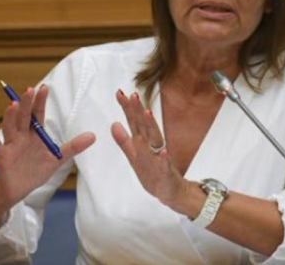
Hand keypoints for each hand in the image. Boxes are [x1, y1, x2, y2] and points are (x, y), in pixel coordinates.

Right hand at [0, 85, 94, 206]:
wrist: (19, 190)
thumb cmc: (35, 171)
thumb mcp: (57, 159)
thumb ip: (73, 147)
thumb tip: (93, 136)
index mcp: (34, 135)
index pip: (37, 114)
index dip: (40, 102)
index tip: (44, 88)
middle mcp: (21, 136)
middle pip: (23, 117)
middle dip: (26, 104)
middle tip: (29, 90)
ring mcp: (11, 145)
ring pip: (9, 128)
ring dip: (10, 116)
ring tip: (13, 105)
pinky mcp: (2, 157)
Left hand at [111, 90, 187, 206]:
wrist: (171, 191)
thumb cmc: (152, 172)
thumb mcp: (134, 156)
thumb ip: (124, 141)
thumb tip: (113, 124)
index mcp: (143, 142)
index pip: (134, 122)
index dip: (127, 108)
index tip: (119, 93)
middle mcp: (152, 146)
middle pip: (144, 126)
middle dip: (138, 110)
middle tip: (133, 95)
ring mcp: (159, 158)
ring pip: (155, 140)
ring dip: (151, 127)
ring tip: (147, 113)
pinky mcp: (166, 172)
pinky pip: (165, 165)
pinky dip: (163, 158)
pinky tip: (163, 152)